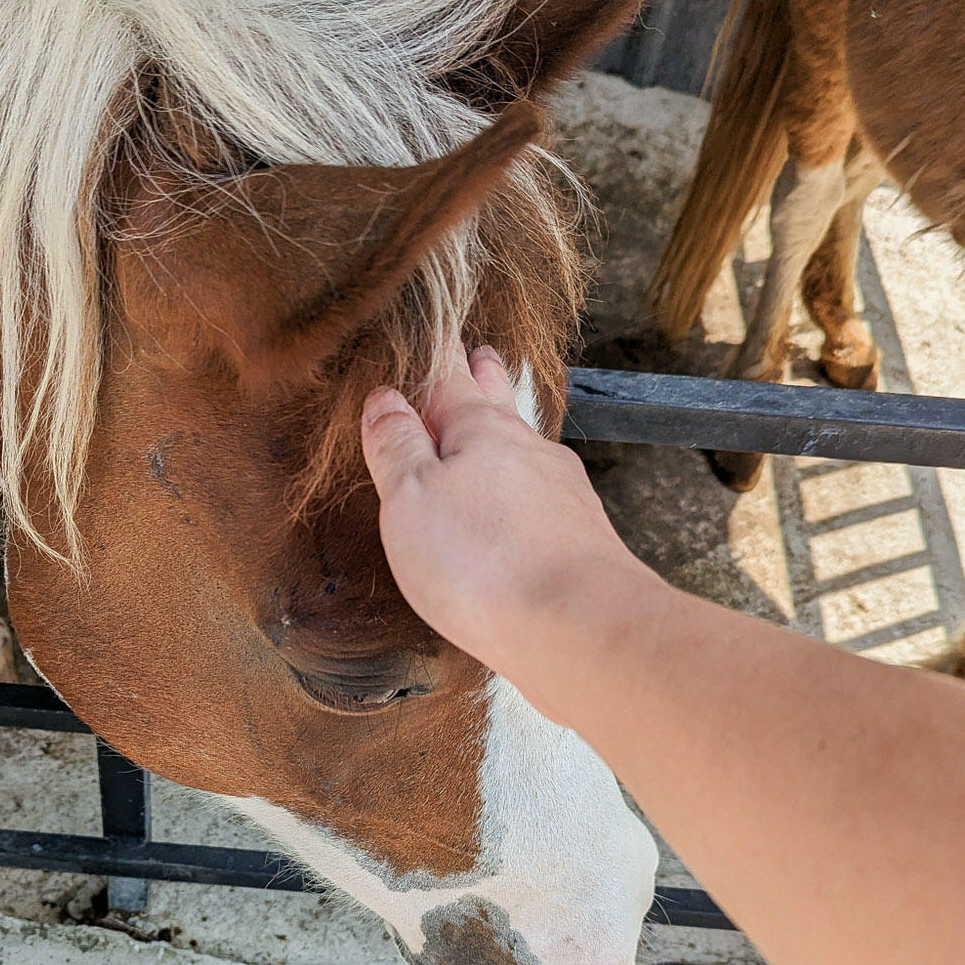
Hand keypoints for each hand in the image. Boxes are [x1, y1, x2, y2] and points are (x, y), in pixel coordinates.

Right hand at [360, 345, 653, 691]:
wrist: (579, 628)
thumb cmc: (483, 563)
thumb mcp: (410, 499)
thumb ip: (396, 448)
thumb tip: (384, 401)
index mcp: (481, 430)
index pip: (449, 380)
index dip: (437, 358)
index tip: (435, 336)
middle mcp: (529, 451)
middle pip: (499, 406)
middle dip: (485, 380)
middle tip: (480, 355)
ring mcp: (562, 494)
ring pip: (526, 451)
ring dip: (506, 434)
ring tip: (495, 425)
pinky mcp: (580, 539)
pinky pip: (545, 498)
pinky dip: (526, 488)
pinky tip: (522, 505)